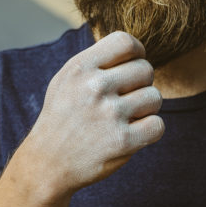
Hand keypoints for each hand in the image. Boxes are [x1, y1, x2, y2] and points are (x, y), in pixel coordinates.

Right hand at [26, 31, 163, 195]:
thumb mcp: (67, 80)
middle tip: (126, 99)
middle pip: (146, 70)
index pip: (126, 42)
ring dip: (146, 109)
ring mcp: (109, 115)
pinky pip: (158, 125)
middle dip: (141, 84)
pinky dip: (150, 130)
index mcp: (80, 68)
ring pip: (155, 97)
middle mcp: (94, 87)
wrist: (47, 163)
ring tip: (127, 117)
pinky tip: (133, 133)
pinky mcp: (122, 141)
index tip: (132, 67)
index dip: (137, 53)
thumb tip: (135, 49)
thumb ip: (97, 62)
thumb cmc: (62, 118)